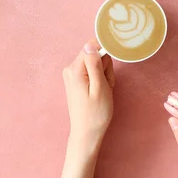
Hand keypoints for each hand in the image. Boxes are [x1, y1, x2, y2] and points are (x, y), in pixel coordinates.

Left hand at [56, 41, 114, 177]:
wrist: (87, 133)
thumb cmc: (96, 113)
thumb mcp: (100, 87)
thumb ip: (95, 64)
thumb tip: (90, 44)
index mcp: (75, 69)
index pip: (92, 46)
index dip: (105, 56)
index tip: (107, 72)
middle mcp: (70, 69)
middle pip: (94, 55)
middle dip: (105, 68)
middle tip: (106, 86)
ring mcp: (71, 75)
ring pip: (95, 64)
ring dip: (103, 76)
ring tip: (103, 92)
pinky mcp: (75, 81)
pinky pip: (91, 72)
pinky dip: (99, 80)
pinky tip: (99, 93)